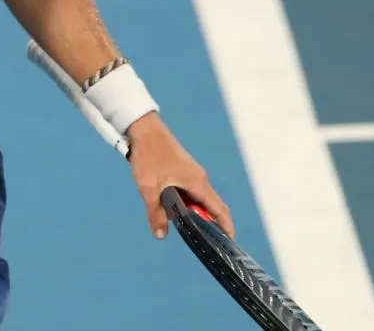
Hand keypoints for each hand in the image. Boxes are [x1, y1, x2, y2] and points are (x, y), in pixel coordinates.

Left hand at [126, 113, 233, 239]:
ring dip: (192, 213)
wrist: (144, 129)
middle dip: (208, 225)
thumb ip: (156, 213)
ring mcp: (193, 174)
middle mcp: (200, 179)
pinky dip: (185, 203)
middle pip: (210, 207)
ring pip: (198, 200)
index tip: (229, 243)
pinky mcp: (184, 171)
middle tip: (201, 242)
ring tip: (180, 225)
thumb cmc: (149, 156)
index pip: (219, 210)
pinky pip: (190, 192)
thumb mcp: (149, 188)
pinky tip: (169, 208)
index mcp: (198, 183)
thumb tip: (160, 235)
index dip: (227, 228)